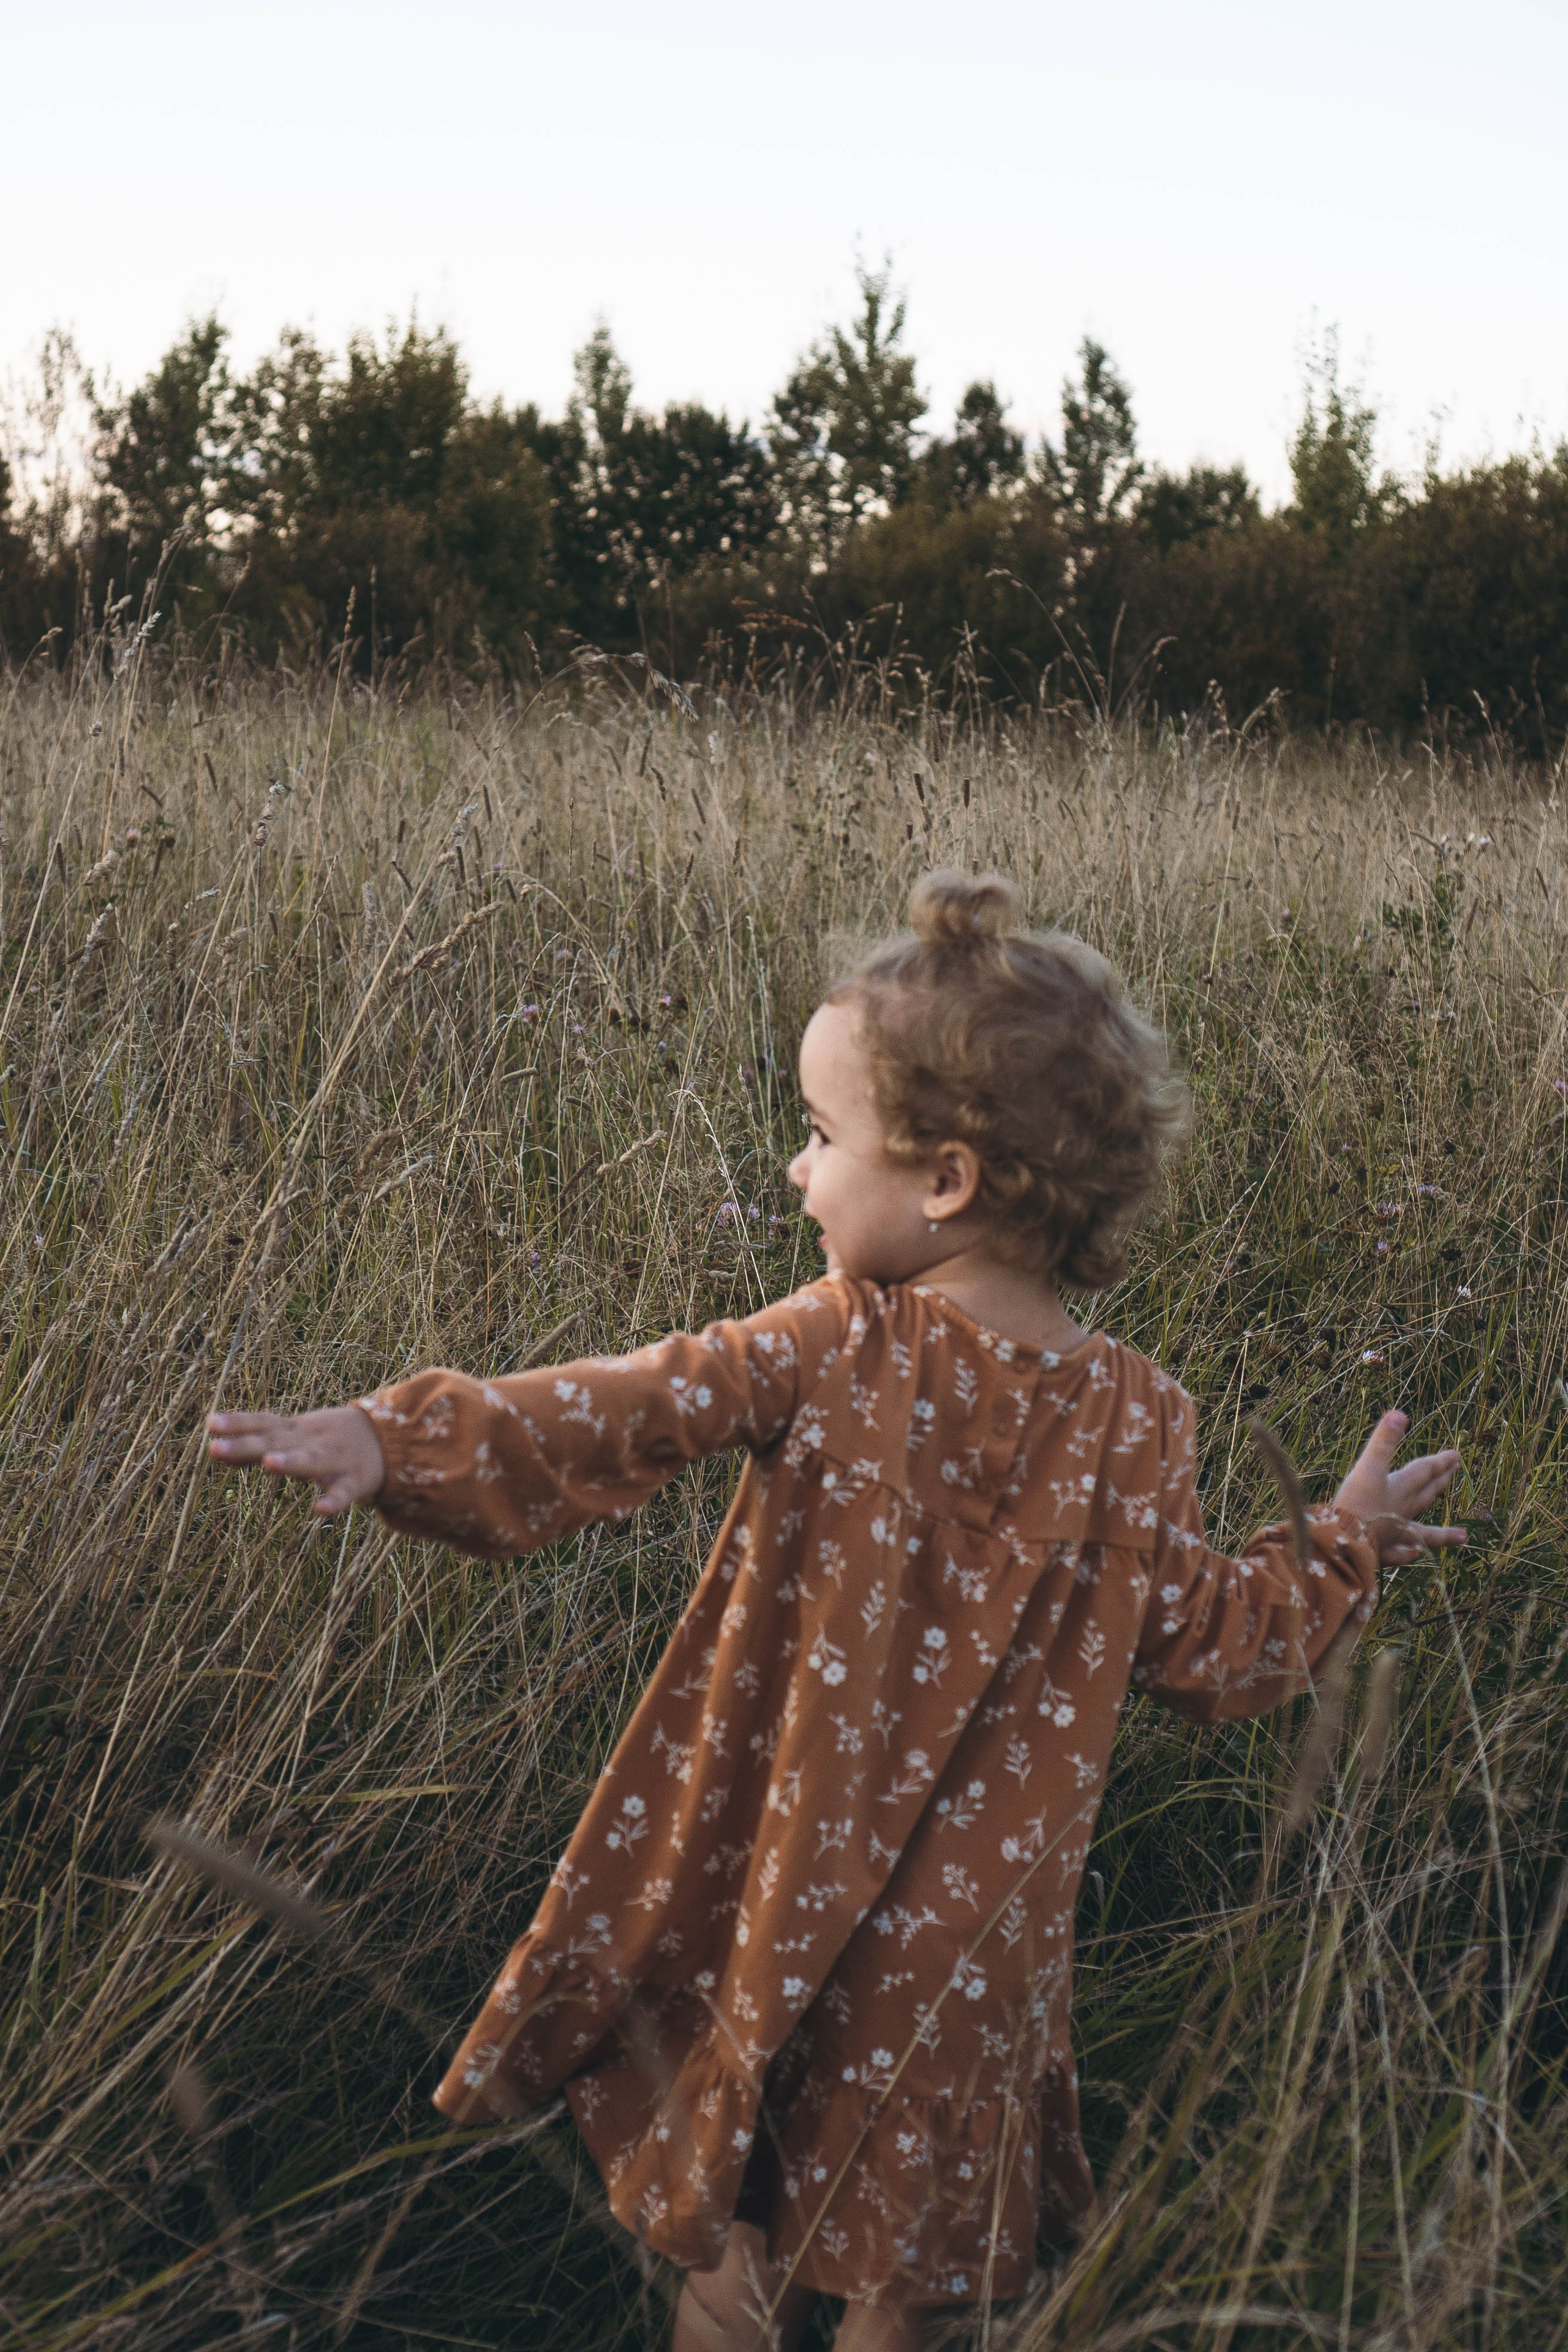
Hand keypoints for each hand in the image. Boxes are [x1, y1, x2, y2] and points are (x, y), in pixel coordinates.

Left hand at [207, 1405, 385, 1517]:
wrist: (389, 1441)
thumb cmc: (327, 1441)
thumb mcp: (293, 1438)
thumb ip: (255, 1445)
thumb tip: (213, 1448)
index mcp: (296, 1430)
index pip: (263, 1423)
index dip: (238, 1423)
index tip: (210, 1424)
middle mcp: (312, 1441)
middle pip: (276, 1442)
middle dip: (246, 1445)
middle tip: (215, 1447)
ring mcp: (334, 1460)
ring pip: (311, 1461)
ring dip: (291, 1462)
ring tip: (268, 1465)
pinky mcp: (355, 1481)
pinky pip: (343, 1493)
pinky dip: (333, 1501)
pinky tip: (319, 1511)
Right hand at [1334, 1409, 1465, 1564]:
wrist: (1344, 1543)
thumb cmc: (1356, 1504)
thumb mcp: (1368, 1468)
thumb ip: (1383, 1443)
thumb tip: (1400, 1414)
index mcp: (1401, 1489)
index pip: (1424, 1472)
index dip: (1439, 1461)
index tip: (1456, 1455)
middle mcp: (1403, 1511)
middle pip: (1427, 1494)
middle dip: (1440, 1482)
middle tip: (1456, 1473)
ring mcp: (1395, 1534)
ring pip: (1423, 1531)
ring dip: (1442, 1533)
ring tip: (1463, 1537)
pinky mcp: (1381, 1551)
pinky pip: (1399, 1553)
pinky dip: (1407, 1553)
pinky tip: (1414, 1554)